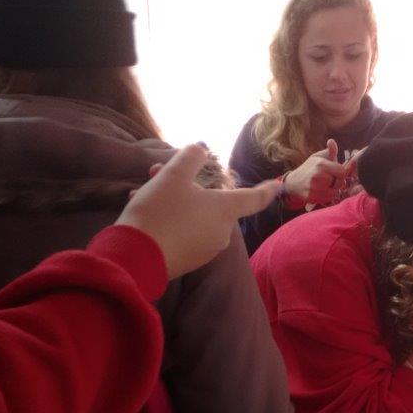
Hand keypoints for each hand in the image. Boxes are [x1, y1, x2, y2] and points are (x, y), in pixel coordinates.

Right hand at [117, 145, 278, 278]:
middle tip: (158, 172)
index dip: (266, 190)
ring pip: (194, 216)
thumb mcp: (172, 176)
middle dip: (186, 185)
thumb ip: (190, 157)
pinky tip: (142, 210)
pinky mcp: (187, 262)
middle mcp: (221, 233)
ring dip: (173, 201)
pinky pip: (183, 234)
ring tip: (143, 191)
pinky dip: (169, 220)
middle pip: (211, 203)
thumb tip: (201, 150)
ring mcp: (205, 251)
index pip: (254, 199)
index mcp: (224, 211)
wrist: (135, 258)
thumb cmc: (159, 212)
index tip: (278, 186)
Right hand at [283, 139, 354, 205]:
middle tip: (331, 179)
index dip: (342, 173)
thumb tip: (332, 141)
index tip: (337, 172)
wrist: (292, 183)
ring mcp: (314, 188)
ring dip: (333, 189)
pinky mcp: (312, 197)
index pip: (343, 172)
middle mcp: (318, 176)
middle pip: (340, 183)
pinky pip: (328, 198)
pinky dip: (327, 196)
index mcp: (321, 164)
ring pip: (335, 192)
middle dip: (338, 182)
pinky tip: (321, 191)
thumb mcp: (317, 157)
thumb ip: (329, 151)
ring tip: (325, 185)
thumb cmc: (308, 169)